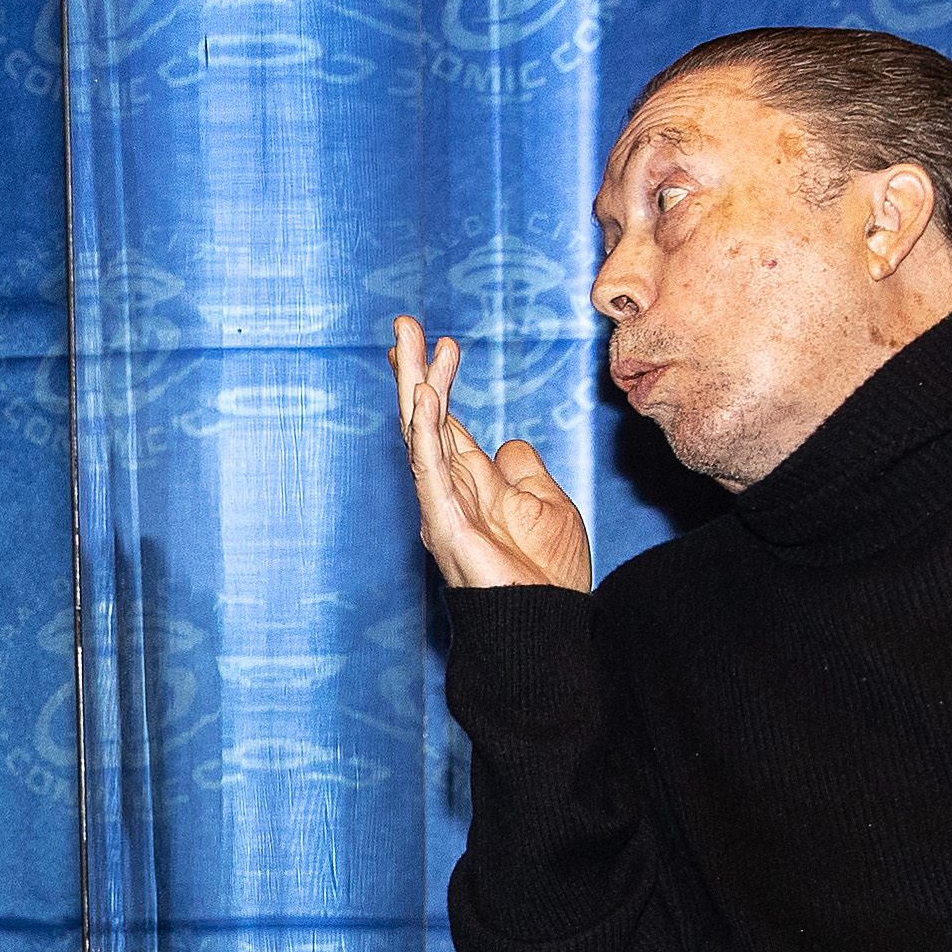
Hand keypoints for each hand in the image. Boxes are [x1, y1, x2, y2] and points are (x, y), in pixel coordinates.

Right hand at [391, 314, 590, 593]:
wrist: (543, 625)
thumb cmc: (546, 574)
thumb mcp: (547, 502)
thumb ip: (525, 469)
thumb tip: (511, 445)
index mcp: (472, 484)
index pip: (447, 424)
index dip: (440, 382)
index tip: (437, 343)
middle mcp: (449, 491)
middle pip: (425, 420)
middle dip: (414, 371)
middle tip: (404, 325)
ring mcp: (443, 507)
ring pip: (422, 435)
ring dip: (417, 385)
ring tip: (410, 342)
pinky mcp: (445, 525)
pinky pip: (430, 471)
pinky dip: (427, 432)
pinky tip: (426, 397)